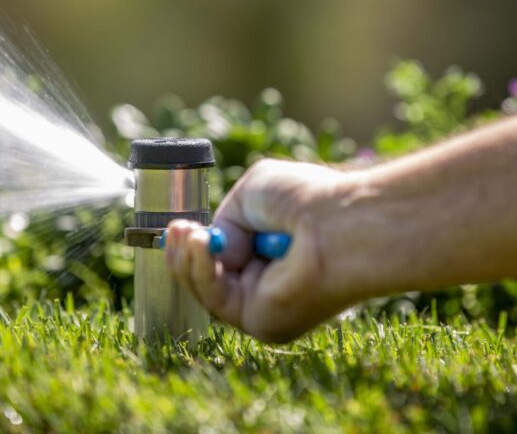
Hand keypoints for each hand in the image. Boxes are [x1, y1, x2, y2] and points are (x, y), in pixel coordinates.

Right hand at [165, 159, 355, 342]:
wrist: (340, 222)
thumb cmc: (306, 200)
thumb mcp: (254, 193)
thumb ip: (227, 219)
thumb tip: (217, 248)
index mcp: (270, 255)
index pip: (223, 259)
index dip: (196, 246)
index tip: (180, 226)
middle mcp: (267, 285)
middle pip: (208, 279)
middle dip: (185, 254)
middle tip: (176, 228)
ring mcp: (264, 307)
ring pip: (206, 291)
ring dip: (188, 260)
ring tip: (188, 233)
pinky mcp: (263, 324)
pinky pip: (216, 300)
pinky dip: (201, 271)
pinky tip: (199, 244)